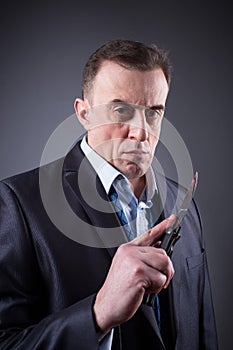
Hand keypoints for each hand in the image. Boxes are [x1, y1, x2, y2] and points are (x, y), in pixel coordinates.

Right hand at [93, 216, 174, 334]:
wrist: (106, 306)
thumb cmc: (119, 290)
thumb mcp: (128, 268)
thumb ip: (143, 258)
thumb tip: (160, 250)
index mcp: (127, 249)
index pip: (148, 235)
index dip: (162, 226)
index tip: (173, 219)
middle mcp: (130, 252)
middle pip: (162, 253)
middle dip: (165, 270)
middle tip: (154, 281)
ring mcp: (133, 261)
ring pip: (164, 264)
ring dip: (162, 279)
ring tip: (148, 285)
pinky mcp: (138, 272)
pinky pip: (161, 278)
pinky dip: (157, 288)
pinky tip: (144, 290)